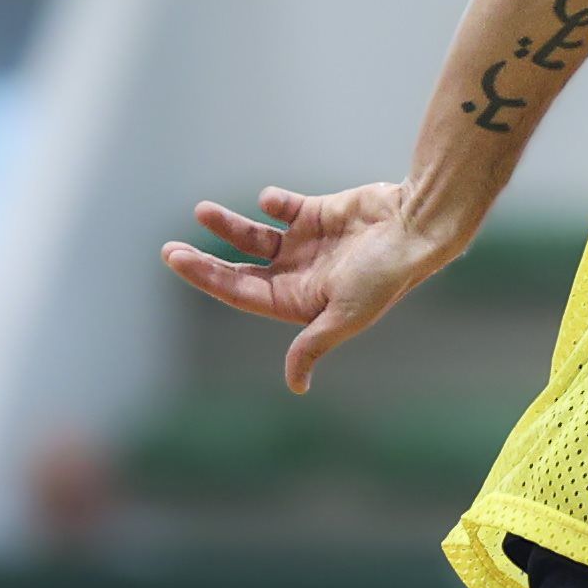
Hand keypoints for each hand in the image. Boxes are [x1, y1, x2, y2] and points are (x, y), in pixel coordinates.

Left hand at [163, 181, 457, 394]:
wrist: (417, 226)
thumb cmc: (385, 274)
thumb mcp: (345, 315)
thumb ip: (314, 345)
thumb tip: (296, 386)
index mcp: (301, 303)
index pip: (241, 292)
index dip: (207, 277)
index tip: (177, 259)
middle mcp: (301, 276)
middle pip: (241, 269)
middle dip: (206, 260)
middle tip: (169, 249)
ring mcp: (309, 245)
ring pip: (255, 237)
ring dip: (228, 226)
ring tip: (202, 211)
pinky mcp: (320, 214)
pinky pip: (285, 208)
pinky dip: (272, 202)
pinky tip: (267, 200)